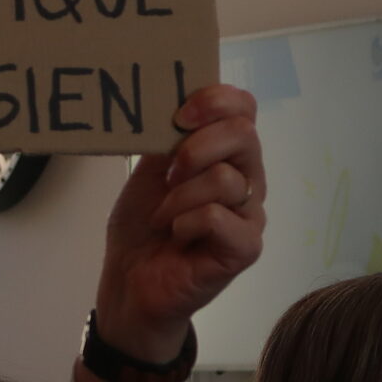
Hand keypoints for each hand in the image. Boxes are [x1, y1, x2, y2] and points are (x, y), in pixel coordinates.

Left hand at [93, 84, 264, 363]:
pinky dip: (187, 222)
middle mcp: (247, 179)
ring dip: (180, 196)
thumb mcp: (149, 171)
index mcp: (227, 153)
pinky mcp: (245, 248)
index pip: (244, 107)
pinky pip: (219, 217)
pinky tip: (177, 235)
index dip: (215, 100)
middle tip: (168, 173)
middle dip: (195, 146)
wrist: (131, 283)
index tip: (178, 115)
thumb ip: (168, 137)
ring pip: (226, 178)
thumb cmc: (143, 227)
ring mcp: (250, 215)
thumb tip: (171, 98)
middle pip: (244, 134)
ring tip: (164, 217)